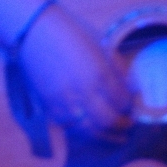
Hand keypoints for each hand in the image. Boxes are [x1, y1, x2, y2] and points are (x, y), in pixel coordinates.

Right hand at [17, 3, 133, 141]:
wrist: (33, 30)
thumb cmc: (69, 32)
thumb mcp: (101, 44)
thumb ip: (118, 68)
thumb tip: (133, 89)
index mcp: (99, 73)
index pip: (123, 102)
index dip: (131, 107)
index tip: (133, 108)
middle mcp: (83, 91)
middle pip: (108, 121)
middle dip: (121, 126)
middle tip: (127, 125)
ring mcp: (63, 100)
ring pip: (88, 131)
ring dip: (104, 136)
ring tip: (114, 136)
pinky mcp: (48, 104)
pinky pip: (69, 127)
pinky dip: (82, 133)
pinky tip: (90, 130)